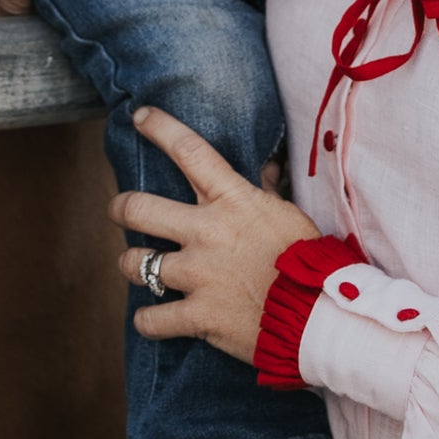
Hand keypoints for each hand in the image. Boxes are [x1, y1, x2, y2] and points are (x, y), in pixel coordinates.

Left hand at [111, 106, 318, 368]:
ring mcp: (198, 275)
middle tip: (119, 210)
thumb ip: (265, 194)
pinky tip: (152, 319)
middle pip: (138, 208)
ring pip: (135, 264)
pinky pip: (152, 319)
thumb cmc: (309, 260)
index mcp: (233, 200)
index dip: (159, 128)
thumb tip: (266, 170)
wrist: (320, 316)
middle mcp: (207, 232)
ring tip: (137, 268)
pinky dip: (148, 321)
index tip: (140, 117)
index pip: (188, 150)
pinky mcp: (198, 316)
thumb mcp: (289, 216)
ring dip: (132, 266)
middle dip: (120, 207)